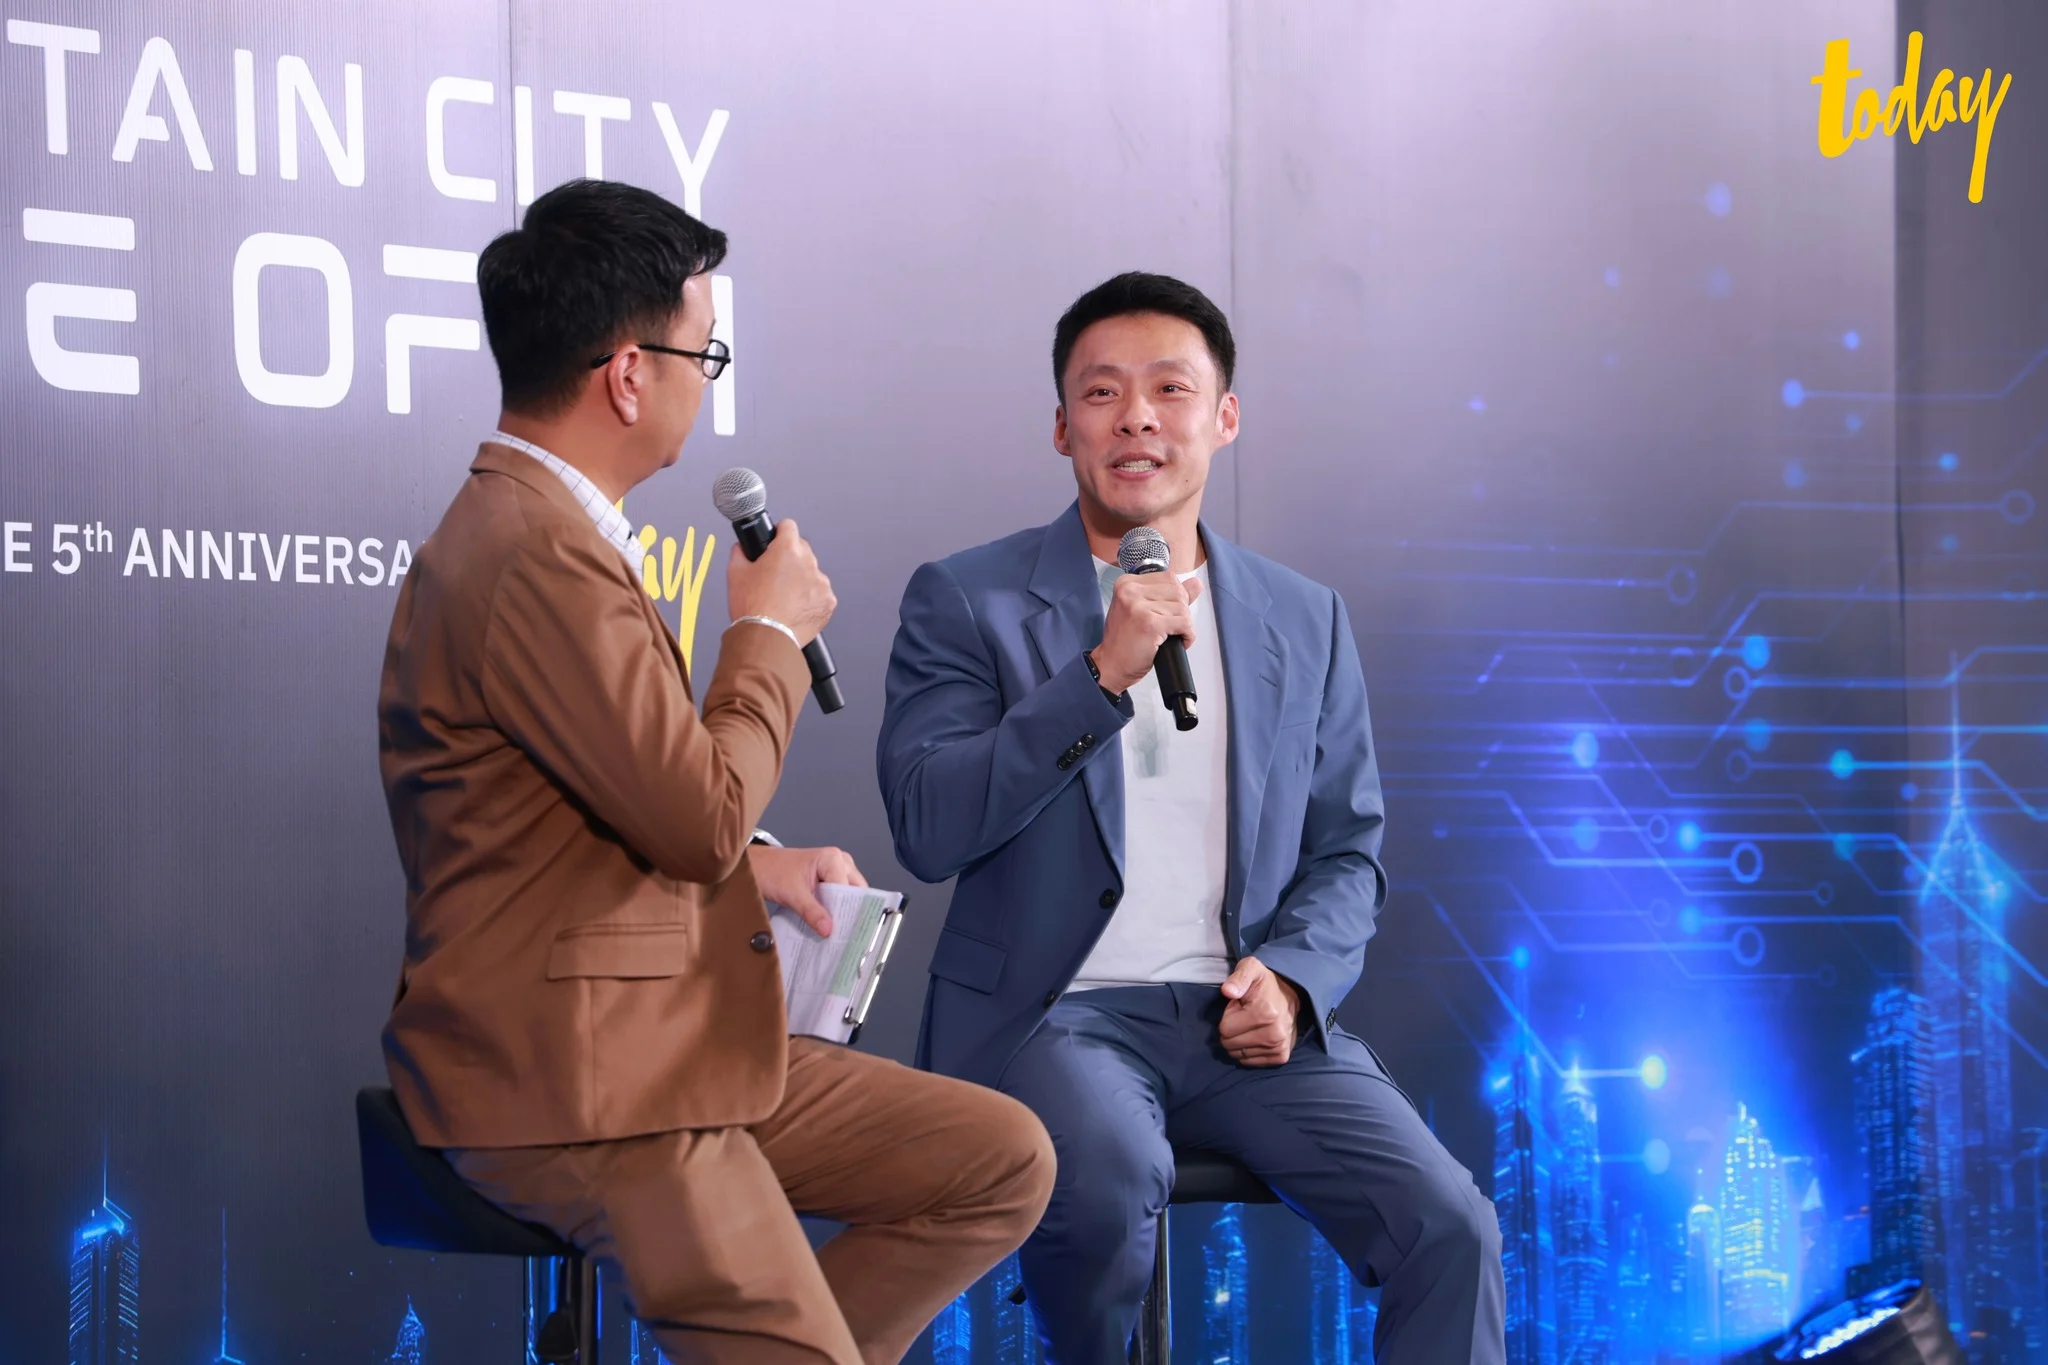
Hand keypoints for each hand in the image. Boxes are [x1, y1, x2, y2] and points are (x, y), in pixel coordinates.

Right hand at [728, 519, 835, 644]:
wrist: (766, 638)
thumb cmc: (753, 607)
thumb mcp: (735, 574)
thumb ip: (740, 553)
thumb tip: (741, 548)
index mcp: (787, 550)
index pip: (789, 526)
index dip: (779, 533)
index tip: (777, 540)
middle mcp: (808, 562)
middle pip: (802, 549)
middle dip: (790, 558)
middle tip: (775, 576)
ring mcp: (821, 583)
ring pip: (812, 573)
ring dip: (802, 580)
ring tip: (784, 597)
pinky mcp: (828, 602)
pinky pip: (820, 594)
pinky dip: (810, 599)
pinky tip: (795, 608)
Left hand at [747, 843, 866, 936]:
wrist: (757, 866)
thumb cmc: (772, 871)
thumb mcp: (792, 894)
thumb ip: (811, 912)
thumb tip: (828, 930)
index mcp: (833, 859)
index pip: (849, 890)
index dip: (847, 910)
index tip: (845, 931)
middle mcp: (839, 862)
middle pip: (854, 892)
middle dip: (848, 912)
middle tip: (844, 936)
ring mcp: (835, 870)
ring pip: (847, 896)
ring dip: (841, 913)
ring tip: (837, 933)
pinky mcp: (828, 880)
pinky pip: (838, 897)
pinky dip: (833, 910)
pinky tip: (829, 925)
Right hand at [1090, 570, 1202, 695]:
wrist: (1111, 665)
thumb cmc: (1124, 641)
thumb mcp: (1142, 609)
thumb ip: (1169, 594)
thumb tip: (1195, 583)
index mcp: (1127, 583)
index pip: (1169, 578)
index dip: (1176, 597)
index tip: (1167, 613)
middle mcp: (1130, 591)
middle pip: (1178, 591)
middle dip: (1181, 612)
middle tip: (1168, 627)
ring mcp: (1139, 606)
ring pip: (1183, 608)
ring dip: (1184, 625)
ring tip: (1169, 635)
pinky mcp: (1150, 624)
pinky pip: (1184, 623)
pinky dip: (1187, 635)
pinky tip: (1177, 642)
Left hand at [1217, 957, 1300, 1067]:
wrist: (1290, 992)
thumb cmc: (1264, 982)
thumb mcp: (1250, 968)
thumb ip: (1238, 978)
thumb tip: (1228, 991)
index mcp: (1265, 1013)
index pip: (1225, 1029)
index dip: (1228, 1015)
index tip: (1240, 1006)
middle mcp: (1274, 1034)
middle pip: (1230, 1044)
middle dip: (1232, 1030)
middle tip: (1245, 1016)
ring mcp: (1279, 1047)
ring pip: (1239, 1055)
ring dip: (1240, 1041)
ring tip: (1252, 1025)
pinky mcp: (1281, 1056)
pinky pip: (1250, 1062)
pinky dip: (1248, 1051)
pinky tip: (1256, 1036)